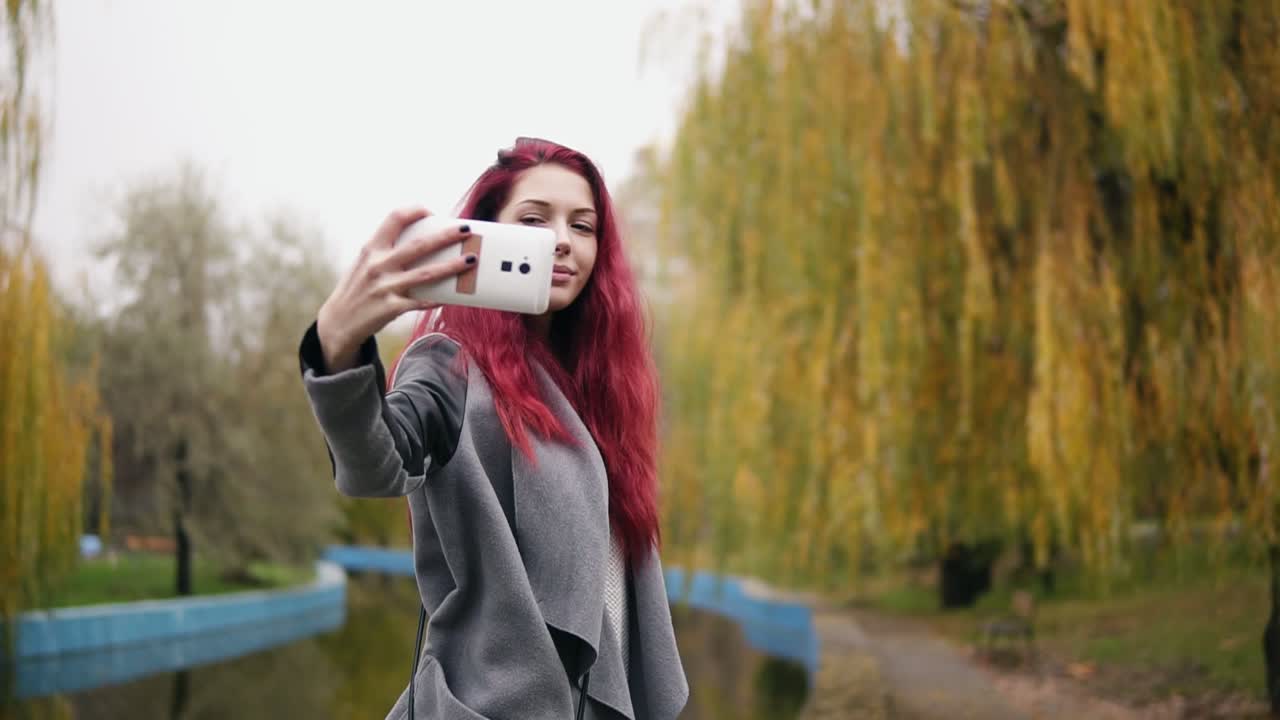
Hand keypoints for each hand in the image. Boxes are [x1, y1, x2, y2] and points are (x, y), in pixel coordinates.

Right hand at [316, 207, 473, 372]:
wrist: (338, 322)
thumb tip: (422, 239)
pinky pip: (421, 301)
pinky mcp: (391, 308)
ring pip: (426, 274)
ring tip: (471, 260)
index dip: (415, 211)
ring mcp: (385, 287)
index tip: (432, 212)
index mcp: (372, 249)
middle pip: (419, 245)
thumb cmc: (358, 288)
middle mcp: (378, 265)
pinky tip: (454, 295)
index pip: (395, 219)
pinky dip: (438, 298)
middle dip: (446, 235)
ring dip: (452, 266)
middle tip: (467, 228)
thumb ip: (387, 250)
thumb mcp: (365, 262)